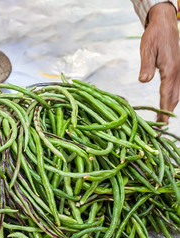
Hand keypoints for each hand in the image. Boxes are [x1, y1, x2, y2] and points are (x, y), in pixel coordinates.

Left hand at [139, 2, 179, 123]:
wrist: (165, 24)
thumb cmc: (154, 36)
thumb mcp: (146, 49)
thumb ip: (146, 66)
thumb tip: (143, 81)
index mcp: (170, 70)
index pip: (166, 96)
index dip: (163, 112)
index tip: (160, 126)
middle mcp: (178, 73)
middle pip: (174, 99)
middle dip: (167, 115)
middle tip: (159, 130)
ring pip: (177, 94)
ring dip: (169, 108)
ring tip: (161, 121)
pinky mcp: (178, 70)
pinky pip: (176, 88)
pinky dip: (172, 99)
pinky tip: (166, 105)